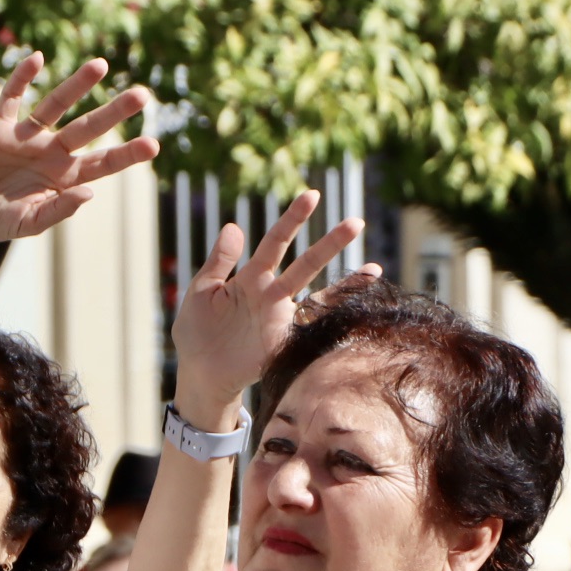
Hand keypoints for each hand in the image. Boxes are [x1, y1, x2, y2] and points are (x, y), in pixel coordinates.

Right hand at [0, 53, 158, 246]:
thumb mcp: (27, 224)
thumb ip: (56, 211)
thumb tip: (88, 193)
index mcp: (63, 177)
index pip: (102, 162)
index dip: (127, 154)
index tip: (153, 144)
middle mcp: (50, 152)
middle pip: (88, 127)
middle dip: (114, 112)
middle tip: (142, 94)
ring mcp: (26, 137)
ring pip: (56, 105)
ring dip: (76, 85)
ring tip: (100, 65)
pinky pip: (12, 98)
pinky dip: (21, 78)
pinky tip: (36, 59)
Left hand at [172, 189, 366, 421]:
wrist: (200, 373)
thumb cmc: (196, 331)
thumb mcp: (200, 291)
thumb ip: (219, 262)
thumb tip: (234, 227)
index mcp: (251, 277)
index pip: (276, 242)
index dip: (293, 219)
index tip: (312, 196)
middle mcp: (272, 294)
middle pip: (307, 264)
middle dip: (330, 244)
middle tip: (356, 223)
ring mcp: (282, 318)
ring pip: (319, 294)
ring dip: (345, 281)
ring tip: (374, 269)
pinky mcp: (285, 342)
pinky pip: (314, 326)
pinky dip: (336, 316)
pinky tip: (359, 308)